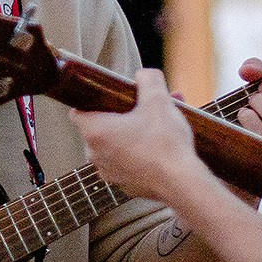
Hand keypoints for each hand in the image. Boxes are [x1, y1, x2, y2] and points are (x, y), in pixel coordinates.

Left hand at [76, 69, 214, 204]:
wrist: (183, 184)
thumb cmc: (165, 144)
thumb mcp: (159, 101)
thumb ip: (149, 80)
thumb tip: (145, 74)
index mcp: (95, 131)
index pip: (78, 112)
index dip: (93, 102)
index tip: (108, 98)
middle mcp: (95, 154)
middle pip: (101, 128)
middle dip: (123, 117)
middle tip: (145, 109)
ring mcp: (109, 172)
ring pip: (117, 146)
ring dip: (134, 134)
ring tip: (161, 125)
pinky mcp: (125, 186)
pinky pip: (129, 164)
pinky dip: (141, 155)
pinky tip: (163, 147)